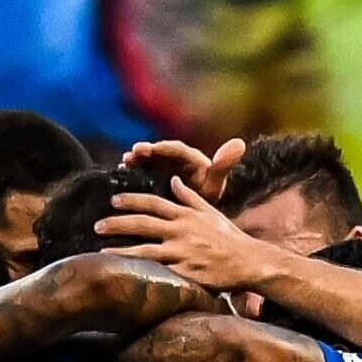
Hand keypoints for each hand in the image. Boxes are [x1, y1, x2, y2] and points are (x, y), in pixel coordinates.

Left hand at [95, 178, 278, 292]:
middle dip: (117, 223)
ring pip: (145, 249)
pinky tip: (123, 274)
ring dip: (121, 250)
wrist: (248, 261)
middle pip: (143, 223)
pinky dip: (139, 272)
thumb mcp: (210, 212)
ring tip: (101, 251)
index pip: (153, 203)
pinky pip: (157, 272)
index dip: (132, 201)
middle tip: (97, 225)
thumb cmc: (229, 238)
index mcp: (186, 214)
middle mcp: (181, 230)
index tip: (114, 200)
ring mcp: (182, 252)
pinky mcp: (185, 272)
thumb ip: (190, 197)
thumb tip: (174, 180)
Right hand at [119, 137, 243, 204]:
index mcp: (191, 159)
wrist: (203, 218)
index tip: (153, 149)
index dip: (164, 148)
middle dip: (146, 151)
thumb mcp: (215, 183)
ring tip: (125, 161)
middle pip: (159, 152)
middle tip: (134, 152)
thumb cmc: (209, 197)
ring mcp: (164, 169)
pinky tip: (122, 172)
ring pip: (148, 161)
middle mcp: (176, 160)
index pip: (177, 149)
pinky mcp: (155, 179)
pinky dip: (133, 172)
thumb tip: (240, 143)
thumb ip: (223, 165)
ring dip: (137, 160)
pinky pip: (143, 172)